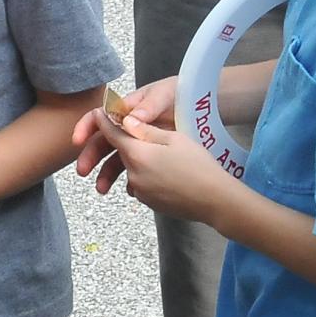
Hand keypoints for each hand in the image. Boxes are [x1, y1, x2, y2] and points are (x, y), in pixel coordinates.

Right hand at [72, 76, 174, 192]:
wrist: (204, 108)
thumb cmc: (181, 94)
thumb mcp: (165, 95)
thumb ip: (148, 106)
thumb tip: (129, 118)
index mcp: (128, 110)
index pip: (101, 118)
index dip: (86, 127)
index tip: (77, 141)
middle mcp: (130, 128)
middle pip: (104, 142)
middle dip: (91, 156)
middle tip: (83, 171)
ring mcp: (141, 144)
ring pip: (118, 159)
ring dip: (107, 173)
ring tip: (102, 189)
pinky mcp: (153, 158)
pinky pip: (137, 171)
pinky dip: (131, 181)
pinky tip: (131, 189)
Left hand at [96, 110, 233, 220]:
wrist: (215, 200)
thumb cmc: (199, 166)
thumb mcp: (175, 139)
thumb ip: (146, 130)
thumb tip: (126, 121)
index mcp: (137, 154)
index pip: (111, 134)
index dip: (105, 122)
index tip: (100, 113)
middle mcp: (133, 174)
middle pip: (121, 153)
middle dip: (125, 145)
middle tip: (144, 138)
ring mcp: (140, 191)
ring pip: (131, 169)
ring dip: (138, 162)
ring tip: (164, 160)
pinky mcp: (149, 202)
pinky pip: (141, 184)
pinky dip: (146, 177)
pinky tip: (166, 175)